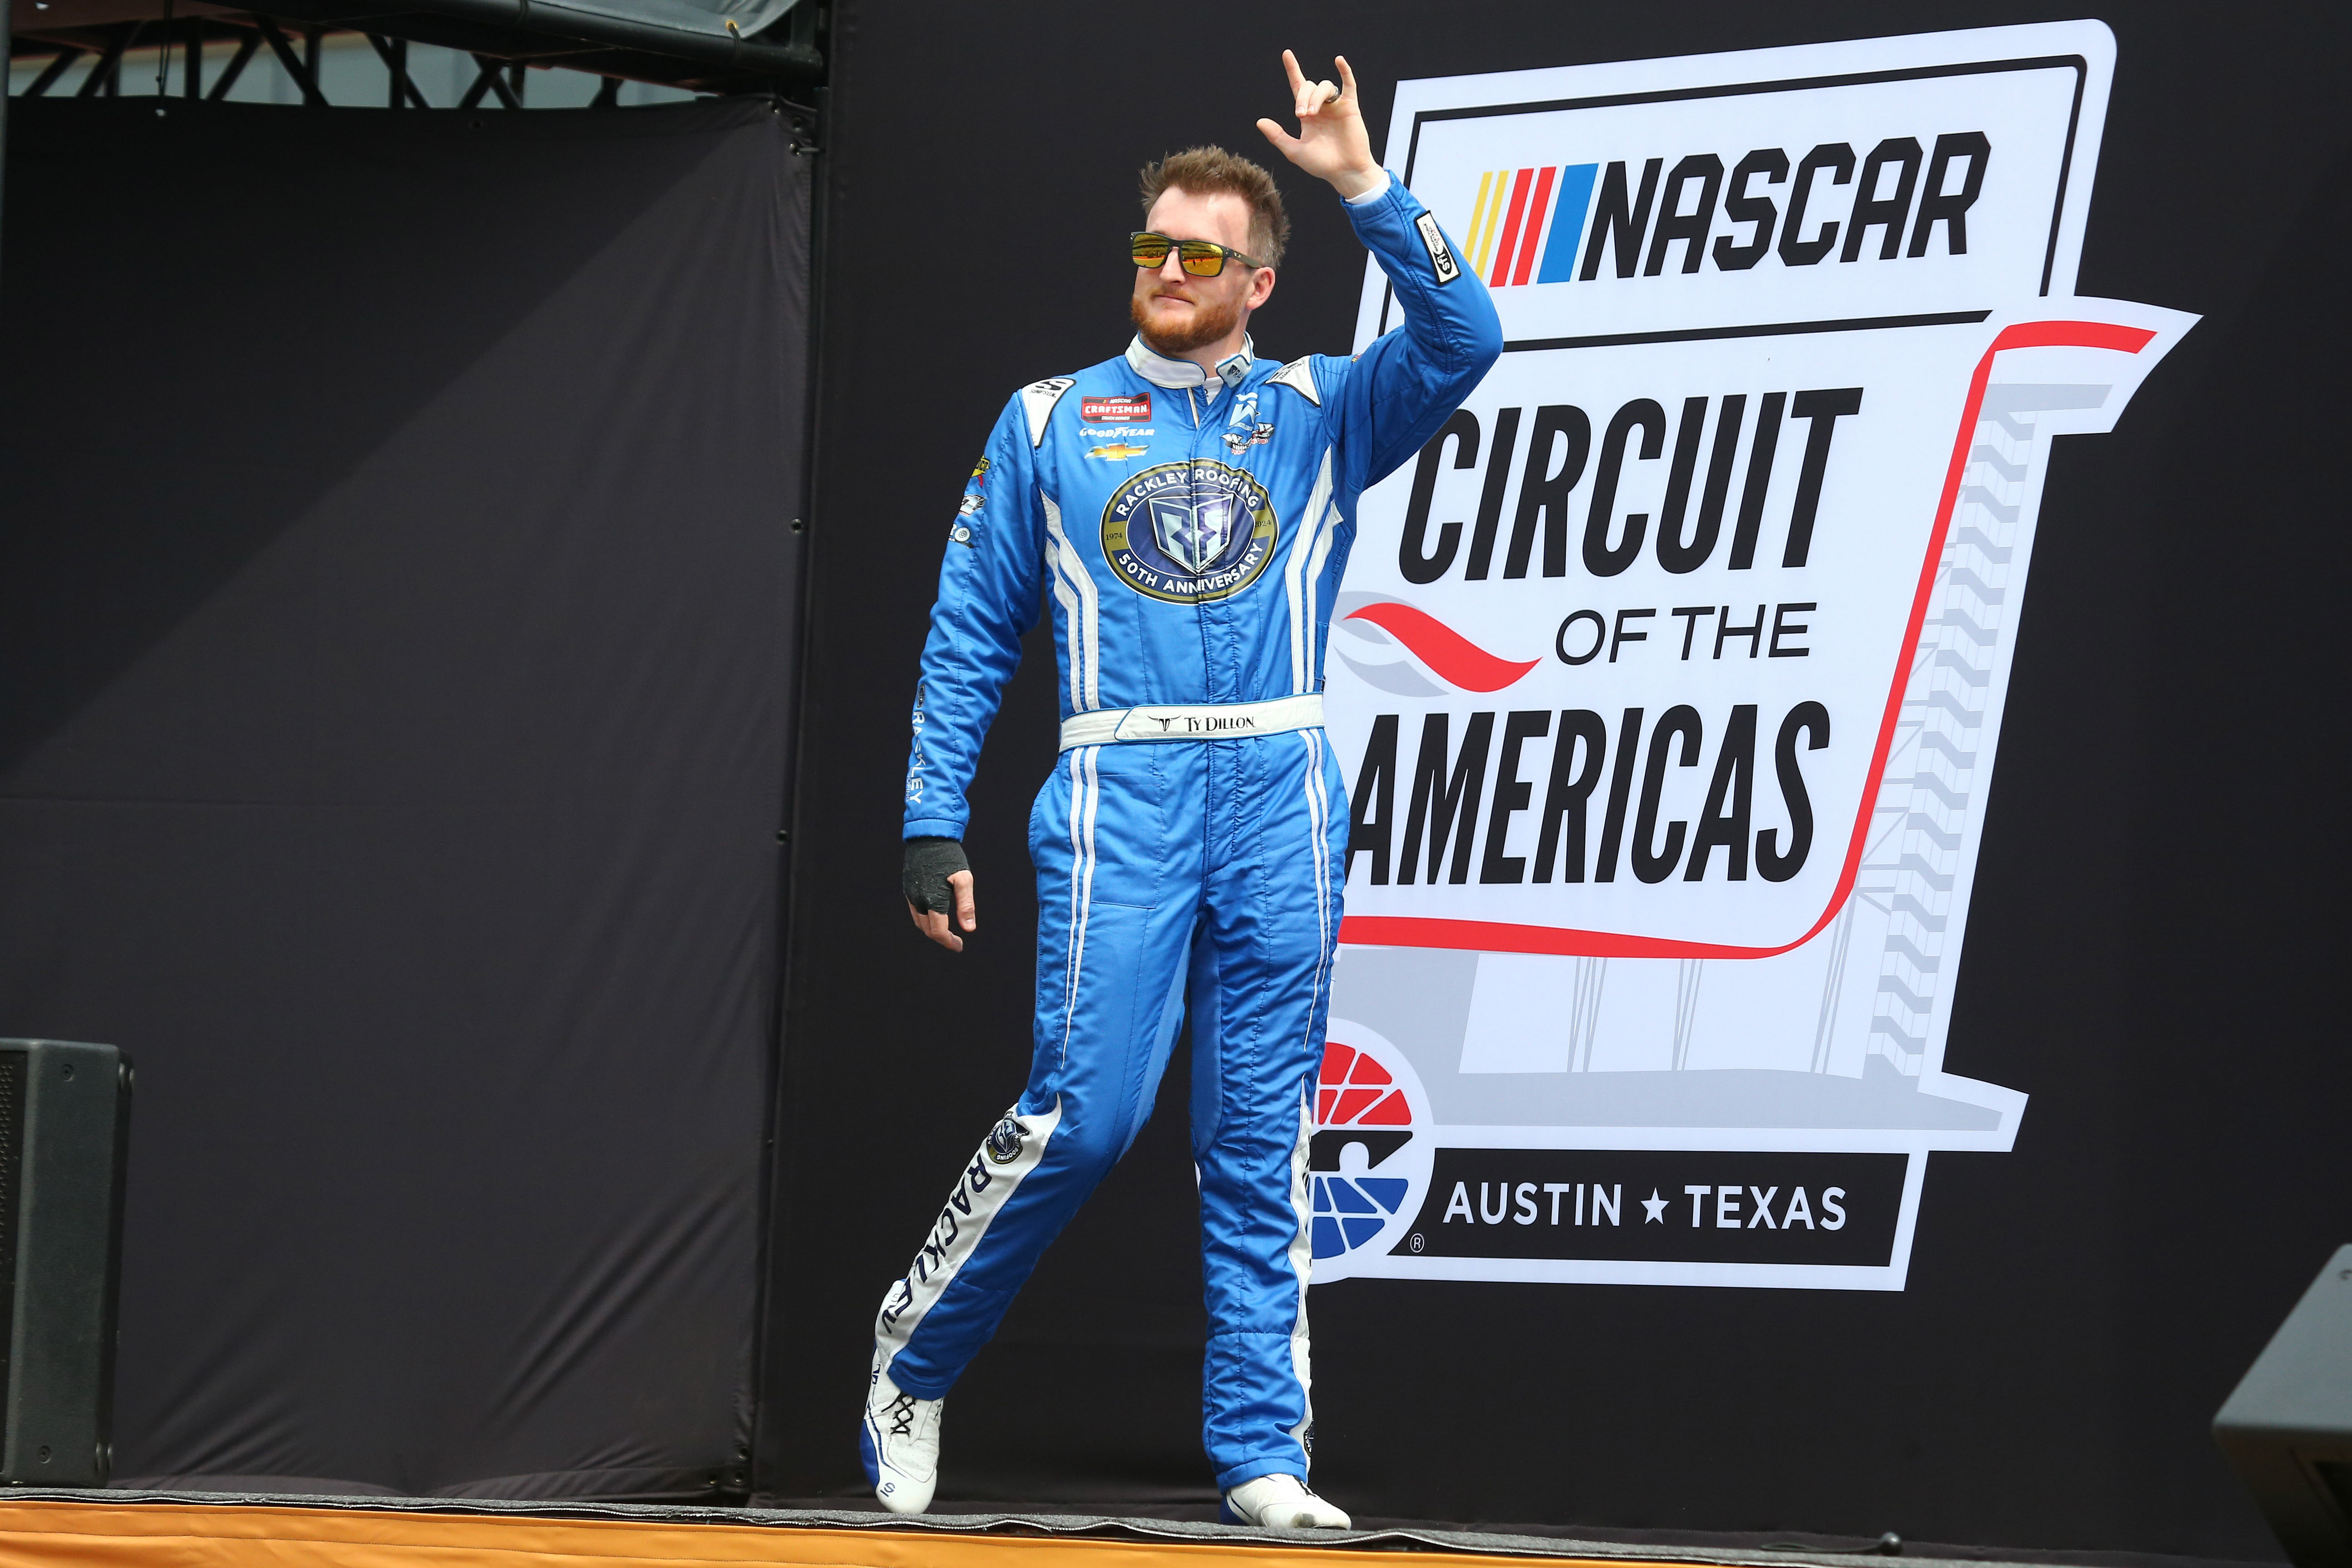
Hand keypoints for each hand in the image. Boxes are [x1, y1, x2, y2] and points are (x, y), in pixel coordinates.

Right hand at [903, 836, 976, 951]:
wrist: (928, 836)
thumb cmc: (950, 856)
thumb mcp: (964, 879)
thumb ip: (966, 905)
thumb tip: (969, 929)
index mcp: (933, 900)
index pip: (938, 932)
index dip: (949, 942)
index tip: (960, 946)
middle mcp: (919, 900)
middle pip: (927, 930)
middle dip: (942, 938)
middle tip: (956, 941)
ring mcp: (911, 894)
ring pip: (920, 921)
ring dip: (932, 930)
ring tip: (946, 931)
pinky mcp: (908, 887)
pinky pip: (915, 910)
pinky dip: (925, 919)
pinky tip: (935, 915)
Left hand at [1256, 51, 1381, 199]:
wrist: (1344, 172)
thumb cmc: (1321, 165)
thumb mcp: (1294, 151)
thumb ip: (1277, 136)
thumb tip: (1260, 121)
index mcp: (1308, 115)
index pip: (1298, 87)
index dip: (1293, 70)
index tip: (1287, 54)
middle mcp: (1321, 108)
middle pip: (1309, 87)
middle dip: (1302, 98)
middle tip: (1302, 115)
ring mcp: (1336, 106)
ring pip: (1324, 86)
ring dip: (1315, 96)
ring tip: (1311, 113)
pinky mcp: (1350, 107)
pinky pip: (1348, 84)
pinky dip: (1344, 71)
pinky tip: (1338, 61)